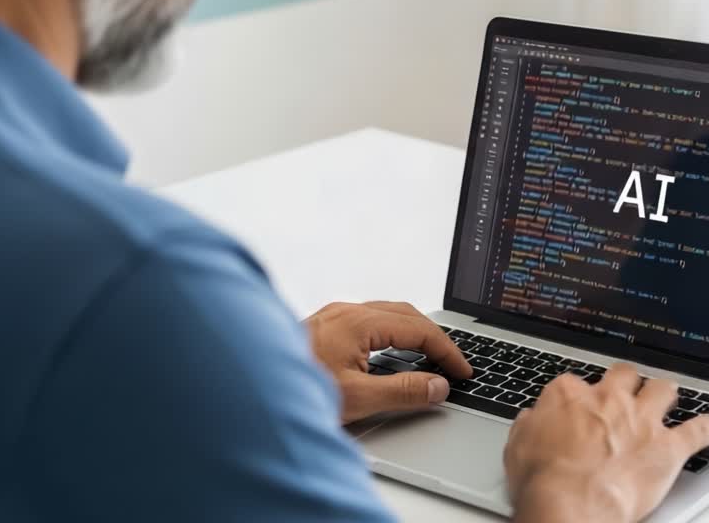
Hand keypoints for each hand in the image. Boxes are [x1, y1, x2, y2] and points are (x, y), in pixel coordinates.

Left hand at [303, 301, 472, 422]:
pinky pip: (369, 320)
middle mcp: (346, 312)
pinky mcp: (323, 325)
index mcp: (358, 322)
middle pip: (405, 313)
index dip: (446, 350)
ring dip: (412, 332)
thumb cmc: (292, 390)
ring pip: (386, 314)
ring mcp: (333, 315)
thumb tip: (437, 385)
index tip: (462, 370)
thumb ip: (402, 392)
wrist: (246, 389)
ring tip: (429, 357)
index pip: (419, 329)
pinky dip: (391, 333)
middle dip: (434, 336)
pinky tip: (390, 353)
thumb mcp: (356, 398)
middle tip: (452, 362)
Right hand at [504, 363, 708, 522]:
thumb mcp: (517, 447)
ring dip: (665, 393)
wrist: (571, 503)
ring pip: (663, 389)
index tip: (580, 409)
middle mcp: (609, 399)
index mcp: (570, 395)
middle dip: (627, 381)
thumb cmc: (544, 480)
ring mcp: (642, 419)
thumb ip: (529, 426)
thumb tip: (531, 420)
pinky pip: (698, 430)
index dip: (579, 397)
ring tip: (667, 397)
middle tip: (626, 392)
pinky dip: (707, 428)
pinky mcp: (668, 446)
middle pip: (624, 374)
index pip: (576, 383)